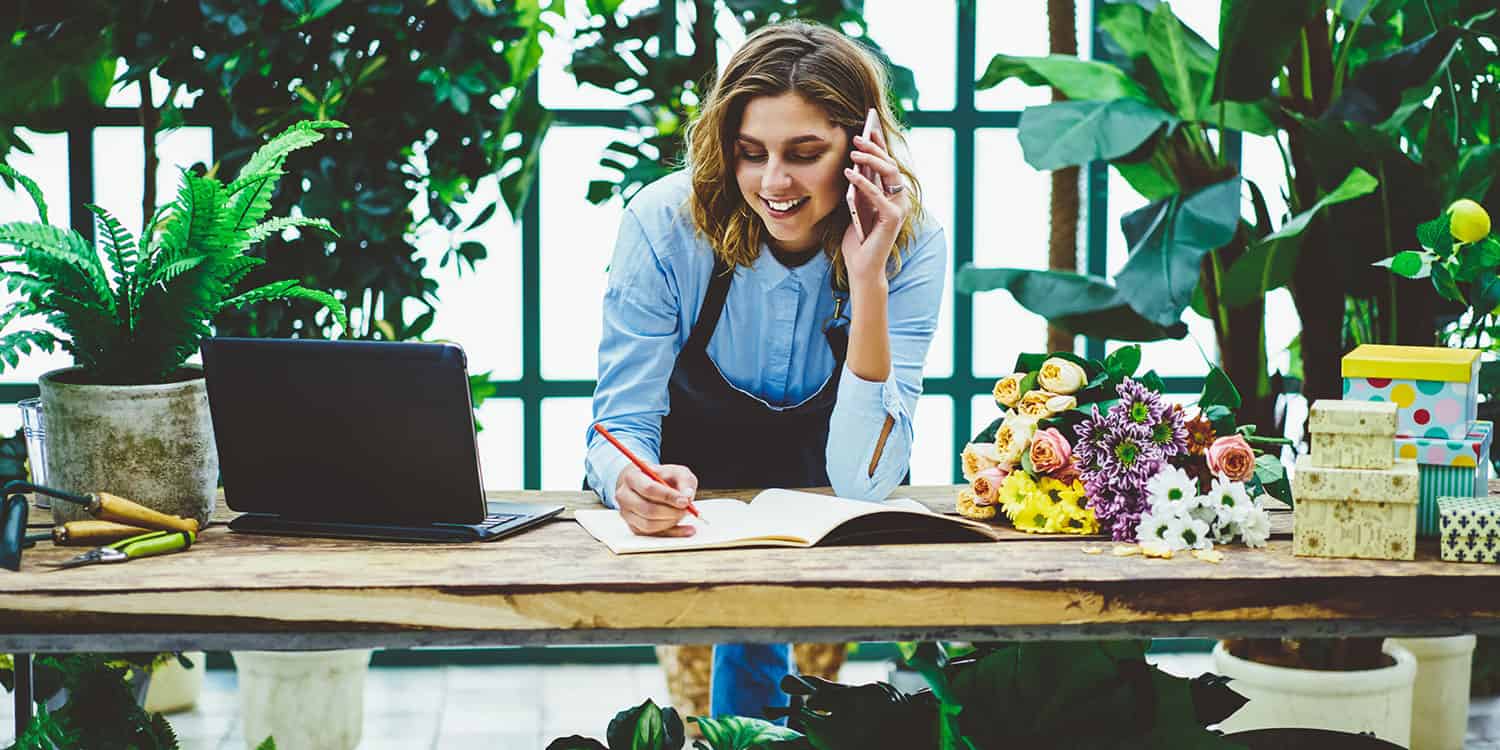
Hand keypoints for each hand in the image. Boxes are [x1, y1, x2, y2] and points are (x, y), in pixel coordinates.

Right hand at [615, 463, 698, 536]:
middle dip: (671, 512)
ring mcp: (626, 513)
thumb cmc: (661, 477)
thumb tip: (687, 496)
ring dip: (671, 522)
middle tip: (687, 509)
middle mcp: (624, 496)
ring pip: (649, 525)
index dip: (668, 497)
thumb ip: (684, 481)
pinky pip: (653, 535)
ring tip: (684, 514)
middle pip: (648, 509)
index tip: (685, 501)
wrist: (647, 483)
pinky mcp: (633, 527)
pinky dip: (672, 533)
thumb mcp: (676, 472)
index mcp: (632, 477)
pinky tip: (686, 529)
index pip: (648, 489)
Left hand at [841, 126, 909, 287]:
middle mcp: (899, 199)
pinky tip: (849, 172)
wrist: (862, 266)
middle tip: (857, 135)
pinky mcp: (892, 218)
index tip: (869, 126)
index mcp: (891, 195)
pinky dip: (863, 181)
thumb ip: (859, 187)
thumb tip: (853, 161)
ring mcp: (898, 208)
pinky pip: (877, 194)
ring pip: (889, 174)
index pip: (887, 164)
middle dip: (874, 147)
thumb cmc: (858, 238)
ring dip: (871, 159)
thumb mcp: (856, 206)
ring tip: (853, 151)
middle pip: (890, 164)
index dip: (880, 144)